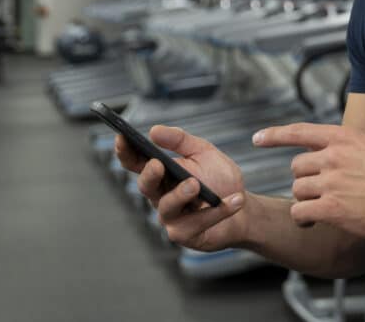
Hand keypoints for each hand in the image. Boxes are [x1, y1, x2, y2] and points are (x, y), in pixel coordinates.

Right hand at [115, 126, 245, 250]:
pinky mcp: (186, 234)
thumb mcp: (203, 152)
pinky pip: (198, 222)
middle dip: (150, 175)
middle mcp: (160, 196)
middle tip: (158, 164)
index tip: (121, 137)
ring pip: (167, 207)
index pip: (136, 163)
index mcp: (160, 174)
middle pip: (146, 187)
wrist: (243, 207)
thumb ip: (180, 140)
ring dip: (181, 194)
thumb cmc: (218, 178)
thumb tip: (154, 131)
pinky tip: (236, 199)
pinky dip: (219, 210)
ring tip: (195, 184)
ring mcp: (171, 218)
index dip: (125, 152)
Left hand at [253, 123, 364, 238]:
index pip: (299, 131)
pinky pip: (299, 212)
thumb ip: (340, 145)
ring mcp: (332, 181)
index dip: (275, 135)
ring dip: (306, 201)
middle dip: (305, 180)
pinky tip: (313, 222)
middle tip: (323, 192)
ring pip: (297, 190)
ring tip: (324, 207)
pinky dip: (302, 219)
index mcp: (342, 137)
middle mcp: (334, 155)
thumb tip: (315, 149)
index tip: (258, 138)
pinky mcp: (331, 207)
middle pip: (296, 167)